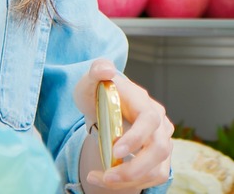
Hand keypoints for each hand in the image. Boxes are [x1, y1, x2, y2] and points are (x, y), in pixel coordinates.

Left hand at [74, 59, 172, 190]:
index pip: (150, 121)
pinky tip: (107, 179)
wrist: (103, 106)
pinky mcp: (157, 159)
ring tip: (100, 179)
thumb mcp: (90, 80)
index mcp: (146, 104)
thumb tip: (105, 70)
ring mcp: (162, 143)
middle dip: (134, 168)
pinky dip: (130, 183)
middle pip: (160, 150)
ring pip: (157, 169)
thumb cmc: (98, 93)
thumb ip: (96, 70)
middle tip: (107, 176)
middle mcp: (160, 125)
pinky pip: (151, 177)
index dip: (137, 137)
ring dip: (131, 180)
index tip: (115, 150)